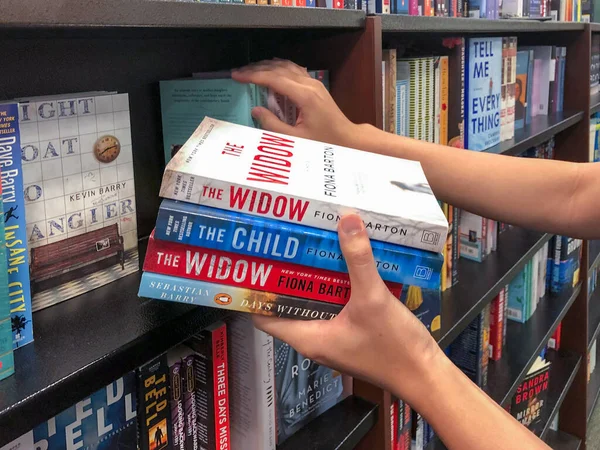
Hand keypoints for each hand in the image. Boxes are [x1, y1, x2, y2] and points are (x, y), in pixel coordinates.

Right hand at [231, 59, 364, 147]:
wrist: (347, 139)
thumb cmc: (324, 143)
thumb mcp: (295, 140)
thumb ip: (273, 125)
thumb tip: (255, 111)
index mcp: (304, 96)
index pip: (273, 78)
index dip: (253, 76)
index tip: (236, 76)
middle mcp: (309, 85)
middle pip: (279, 68)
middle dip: (256, 69)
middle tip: (239, 73)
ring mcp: (314, 83)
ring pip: (287, 66)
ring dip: (267, 67)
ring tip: (250, 71)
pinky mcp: (316, 87)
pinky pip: (295, 71)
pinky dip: (280, 69)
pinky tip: (271, 72)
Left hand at [251, 213, 442, 406]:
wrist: (425, 375)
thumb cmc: (394, 348)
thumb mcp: (373, 298)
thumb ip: (358, 259)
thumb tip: (346, 219)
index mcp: (308, 337)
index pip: (264, 317)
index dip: (257, 292)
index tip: (255, 262)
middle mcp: (315, 338)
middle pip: (288, 305)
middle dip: (286, 276)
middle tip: (286, 244)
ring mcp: (334, 336)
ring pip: (313, 303)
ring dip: (312, 278)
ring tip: (311, 246)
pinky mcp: (351, 331)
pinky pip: (333, 304)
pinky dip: (334, 285)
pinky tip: (342, 263)